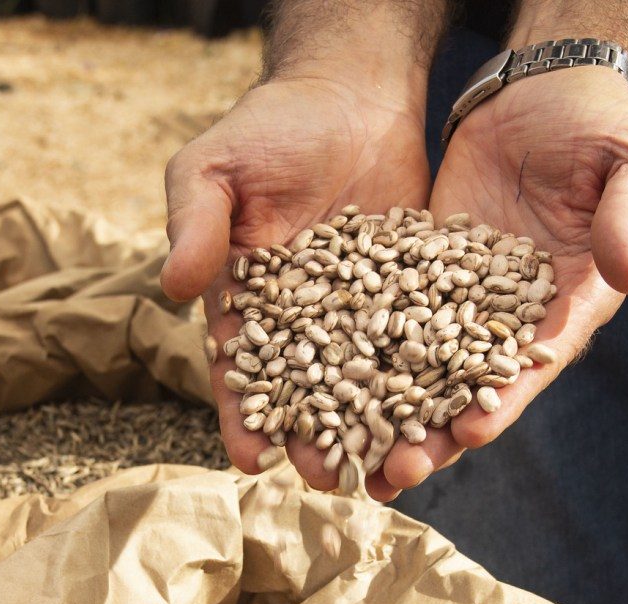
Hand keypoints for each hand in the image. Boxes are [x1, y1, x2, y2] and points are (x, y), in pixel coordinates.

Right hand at [162, 77, 428, 488]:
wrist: (351, 94)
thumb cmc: (268, 129)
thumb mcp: (215, 168)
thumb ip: (195, 224)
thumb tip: (173, 287)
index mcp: (248, 306)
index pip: (243, 374)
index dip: (243, 418)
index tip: (250, 459)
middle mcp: (307, 324)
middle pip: (312, 397)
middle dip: (321, 443)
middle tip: (333, 484)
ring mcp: (365, 316)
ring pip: (375, 385)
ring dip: (384, 431)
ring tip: (400, 470)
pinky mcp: (418, 298)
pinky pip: (429, 347)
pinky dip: (439, 383)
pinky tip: (454, 418)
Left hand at [379, 67, 627, 493]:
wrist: (544, 87)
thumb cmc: (606, 123)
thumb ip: (627, 219)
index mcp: (576, 299)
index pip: (540, 359)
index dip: (508, 398)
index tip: (475, 435)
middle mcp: (518, 314)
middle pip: (474, 386)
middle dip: (438, 433)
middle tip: (398, 476)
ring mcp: (466, 297)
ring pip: (424, 367)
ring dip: (390, 415)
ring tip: (351, 459)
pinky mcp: (423, 270)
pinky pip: (389, 318)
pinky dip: (359, 354)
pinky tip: (318, 390)